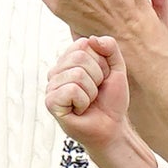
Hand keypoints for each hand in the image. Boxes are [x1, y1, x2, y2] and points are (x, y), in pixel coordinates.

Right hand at [46, 35, 130, 149]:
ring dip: (91, 91)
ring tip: (88, 101)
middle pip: (79, 57)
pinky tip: (80, 110)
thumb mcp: (116, 69)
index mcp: (69, 61)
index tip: (101, 78)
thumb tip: (92, 39)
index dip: (101, 61)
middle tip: (95, 92)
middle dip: (97, 76)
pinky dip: (83, 102)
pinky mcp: (50, 102)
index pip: (84, 44)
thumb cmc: (110, 100)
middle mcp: (56, 71)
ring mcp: (51, 87)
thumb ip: (109, 48)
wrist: (111, 127)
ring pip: (77, 74)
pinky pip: (71, 90)